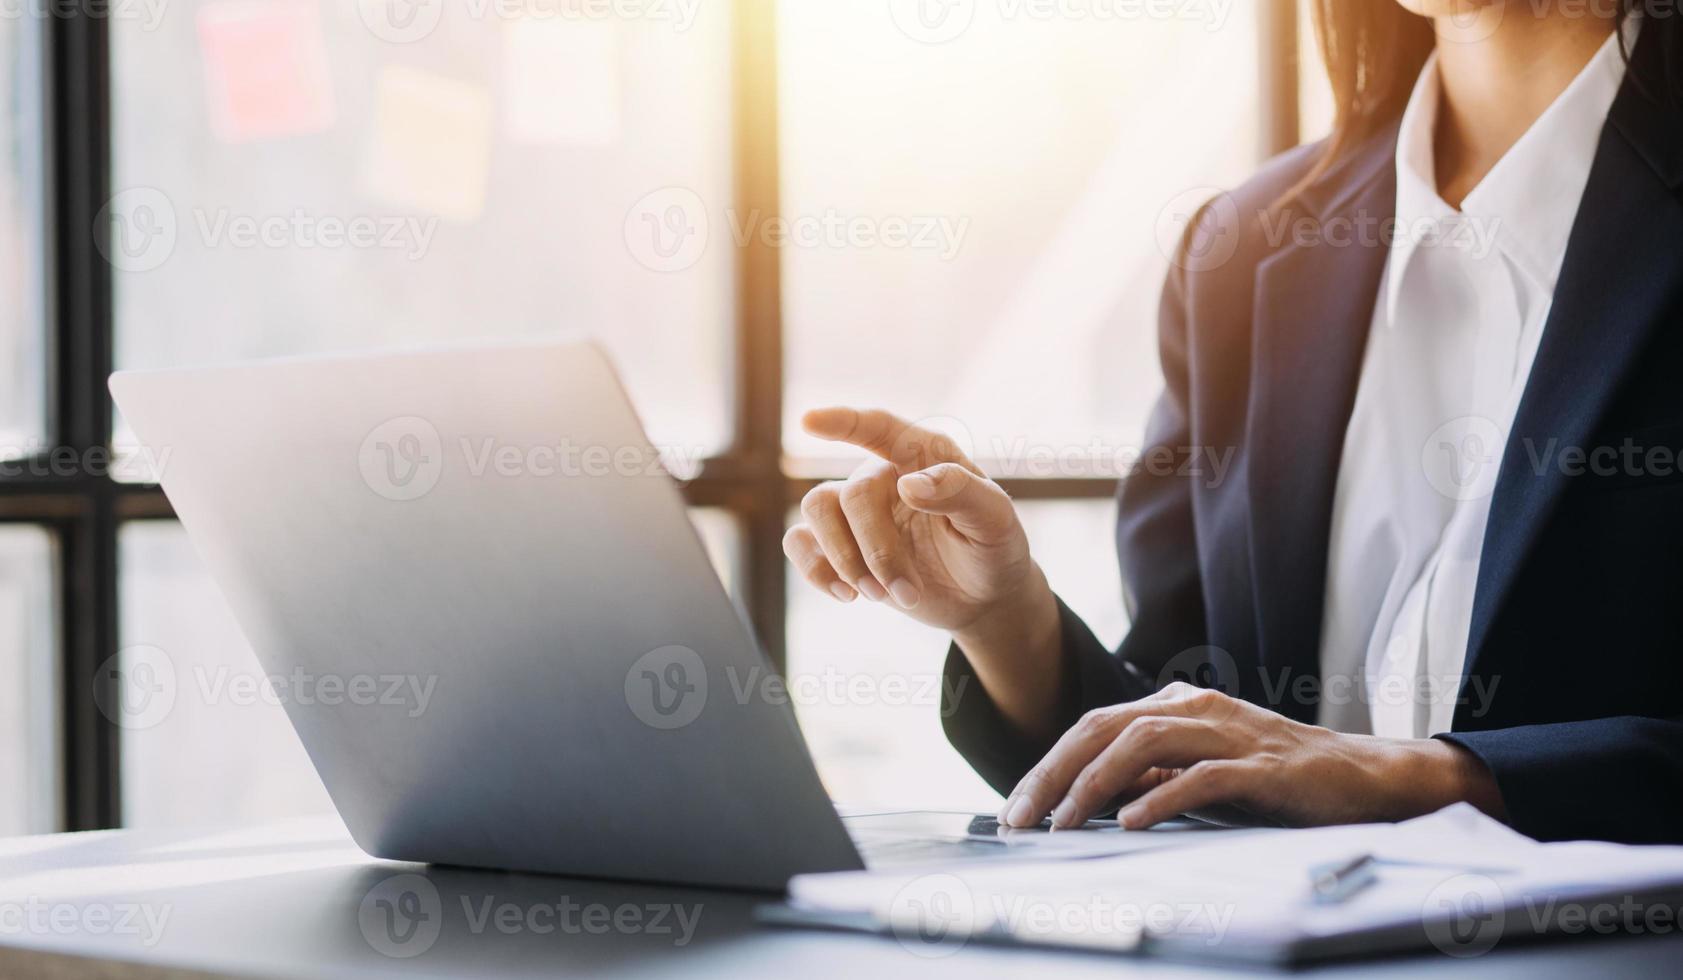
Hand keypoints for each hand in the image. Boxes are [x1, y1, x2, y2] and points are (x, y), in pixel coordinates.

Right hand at [784, 407, 1044, 634]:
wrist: (981, 598)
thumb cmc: (993, 548)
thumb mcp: (996, 520)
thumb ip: (961, 492)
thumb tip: (908, 485)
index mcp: (922, 455)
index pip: (878, 427)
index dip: (843, 421)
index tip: (810, 421)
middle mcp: (883, 475)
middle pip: (852, 496)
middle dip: (875, 551)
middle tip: (906, 592)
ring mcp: (856, 511)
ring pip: (815, 510)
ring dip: (843, 560)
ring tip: (877, 596)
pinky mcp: (839, 545)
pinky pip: (799, 542)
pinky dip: (815, 570)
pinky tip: (847, 595)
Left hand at [997, 682, 1505, 829]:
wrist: (1360, 778)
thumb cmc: (1274, 778)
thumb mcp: (1199, 771)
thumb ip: (1150, 775)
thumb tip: (1090, 798)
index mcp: (1176, 704)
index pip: (1094, 726)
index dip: (1049, 764)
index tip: (1016, 808)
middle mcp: (1196, 708)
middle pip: (1105, 727)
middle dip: (1054, 773)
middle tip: (1019, 818)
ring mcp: (1229, 732)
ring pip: (1143, 743)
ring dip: (1095, 784)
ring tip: (1064, 822)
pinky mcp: (1263, 765)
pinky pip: (1202, 776)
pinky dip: (1162, 797)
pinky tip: (1132, 822)